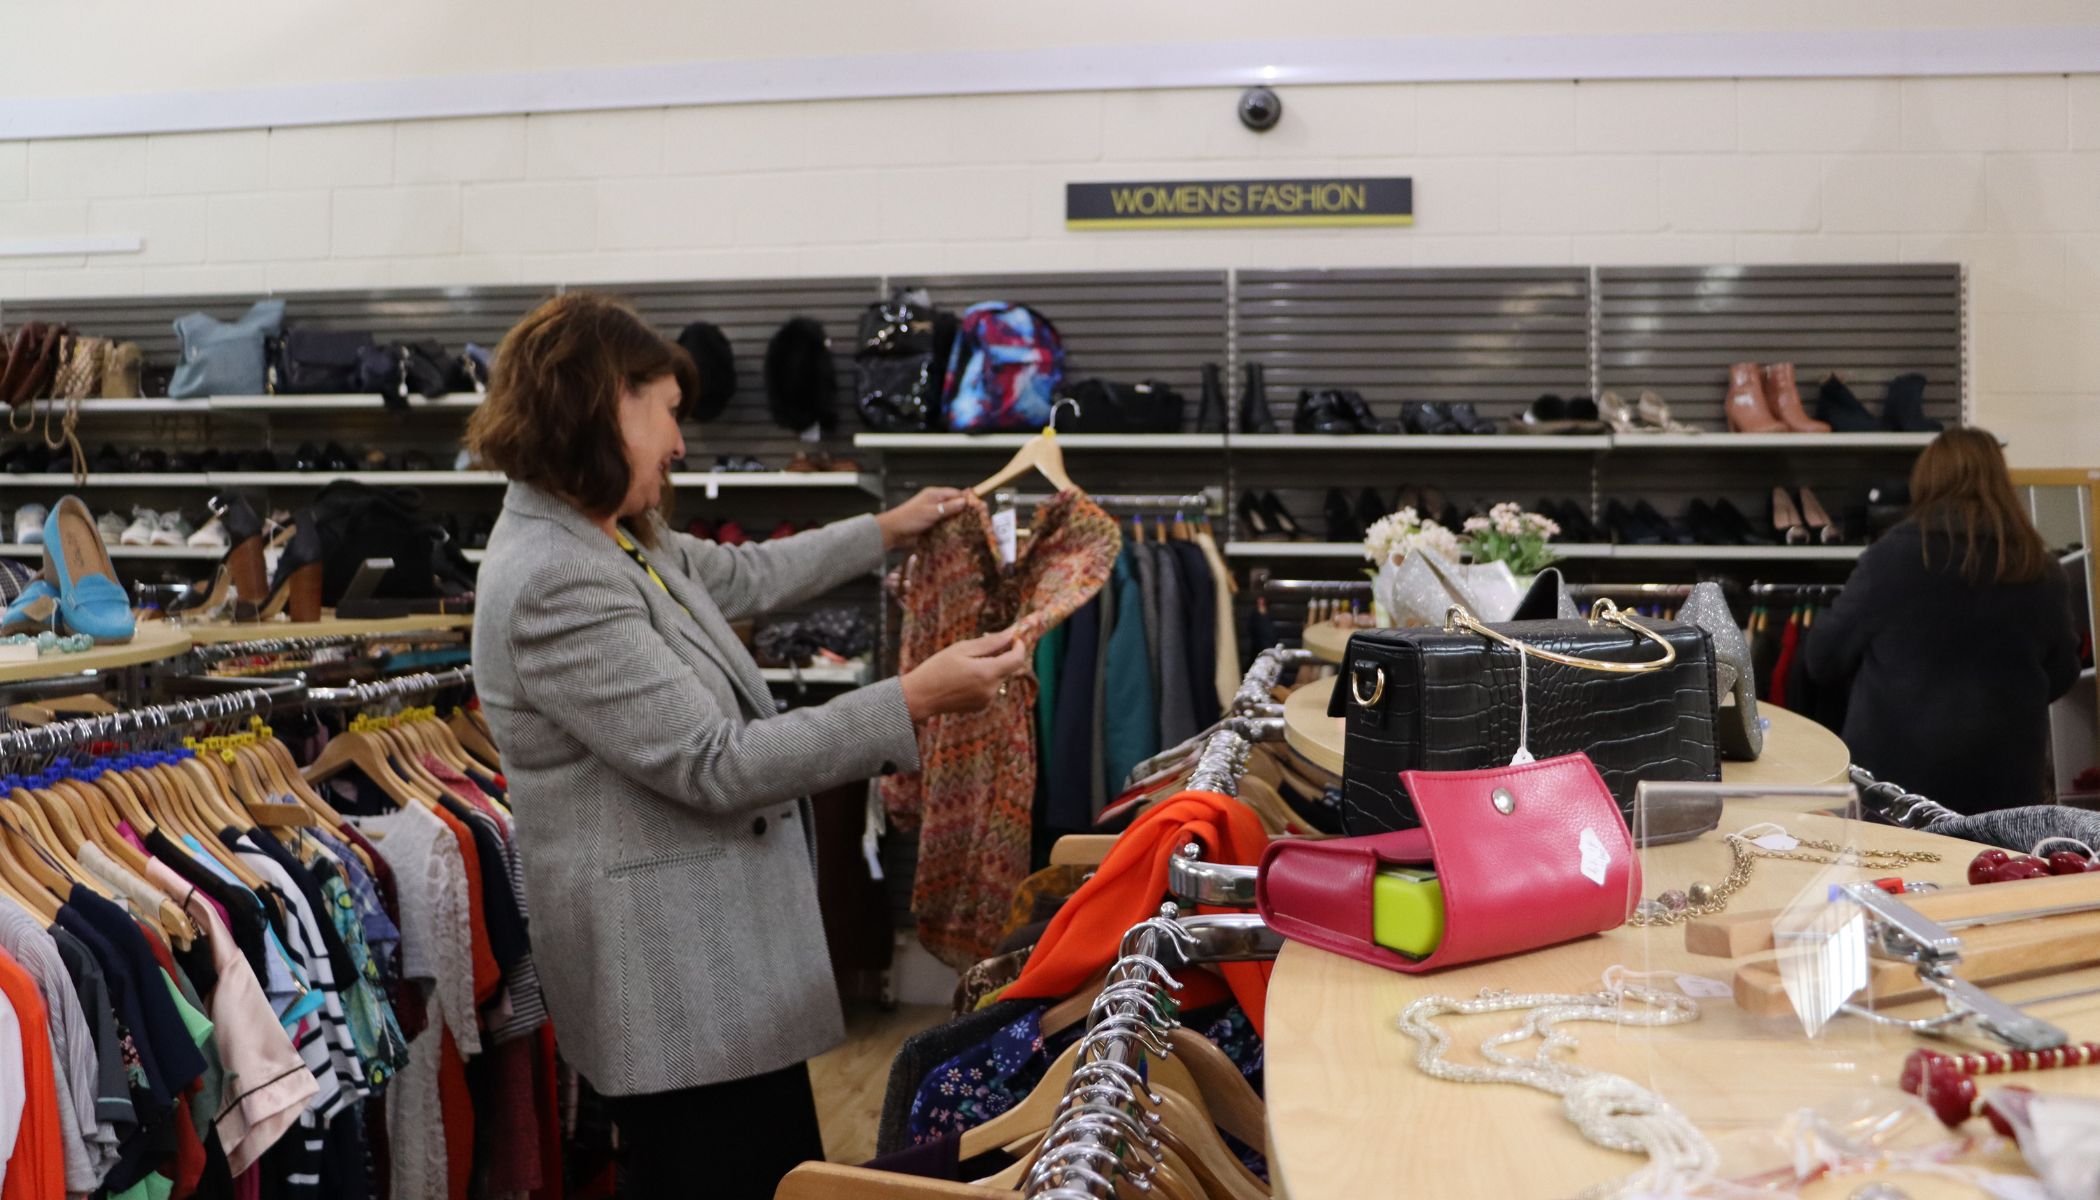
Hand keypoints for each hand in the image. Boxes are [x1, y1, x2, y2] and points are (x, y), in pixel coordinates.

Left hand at [877, 486, 969, 550]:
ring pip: (951, 516)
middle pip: (955, 505)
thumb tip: (965, 501)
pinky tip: (959, 534)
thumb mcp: (931, 512)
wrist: (894, 532)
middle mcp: (935, 503)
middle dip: (964, 511)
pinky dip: (951, 529)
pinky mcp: (932, 526)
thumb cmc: (909, 518)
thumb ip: (948, 507)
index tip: (979, 506)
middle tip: (978, 519)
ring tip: (971, 528)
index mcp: (935, 495)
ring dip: (958, 521)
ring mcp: (934, 515)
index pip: (955, 494)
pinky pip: (945, 526)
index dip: (967, 499)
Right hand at [901, 628, 1028, 721]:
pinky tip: (964, 678)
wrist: (920, 697)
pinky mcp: (981, 706)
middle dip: (1003, 655)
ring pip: (999, 678)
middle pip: (1009, 668)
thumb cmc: (937, 669)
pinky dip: (984, 679)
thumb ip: (990, 642)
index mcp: (987, 673)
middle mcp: (991, 689)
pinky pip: (990, 688)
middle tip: (983, 646)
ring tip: (967, 663)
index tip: (1013, 638)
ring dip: (992, 667)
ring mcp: (987, 700)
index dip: (1019, 646)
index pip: (1017, 659)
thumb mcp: (961, 649)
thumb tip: (1011, 633)